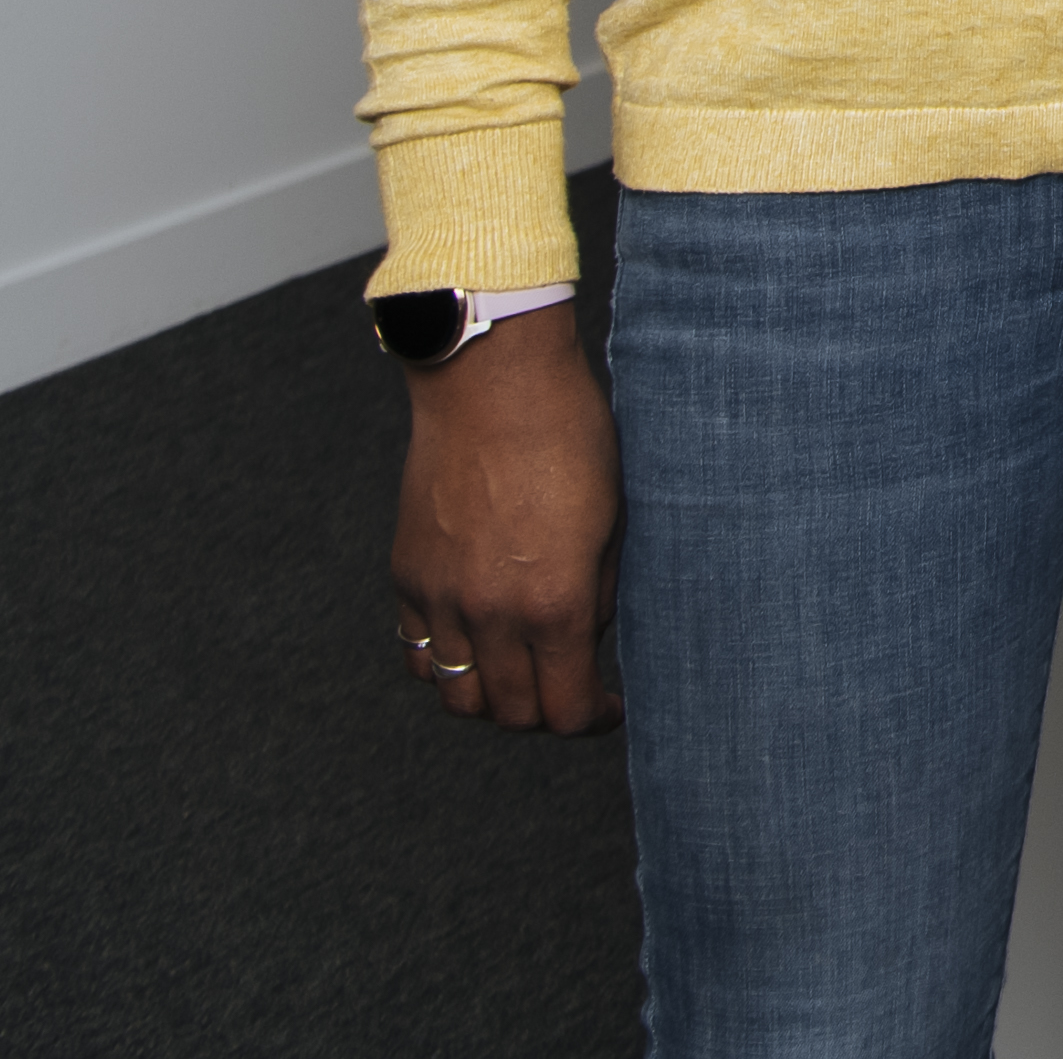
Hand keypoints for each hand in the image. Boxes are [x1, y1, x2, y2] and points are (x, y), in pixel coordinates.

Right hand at [388, 309, 619, 733]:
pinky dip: (446, 662)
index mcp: (554, 603)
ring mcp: (440, 598)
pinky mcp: (406, 577)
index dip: (591, 719)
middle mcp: (489, 613)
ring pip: (456, 694)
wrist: (494, 386)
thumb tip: (585, 642)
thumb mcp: (613, 522)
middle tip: (571, 689)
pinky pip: (418, 652)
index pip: (564, 709)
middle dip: (546, 711)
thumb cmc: (571, 440)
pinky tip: (477, 640)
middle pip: (510, 712)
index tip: (608, 707)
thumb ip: (598, 596)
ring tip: (522, 671)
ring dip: (491, 697)